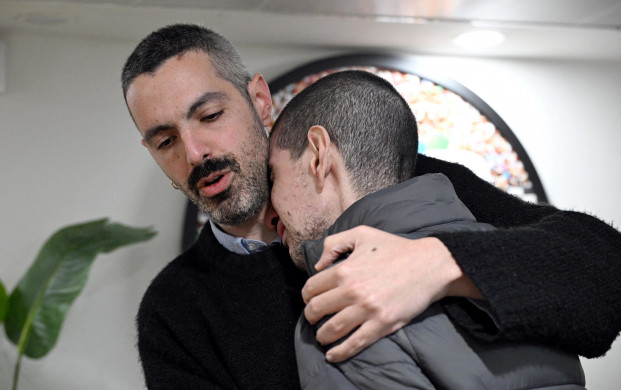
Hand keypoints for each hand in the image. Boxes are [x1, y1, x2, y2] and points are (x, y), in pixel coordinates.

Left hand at [301, 225, 481, 361]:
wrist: (429, 265)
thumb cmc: (395, 248)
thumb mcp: (362, 234)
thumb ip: (334, 243)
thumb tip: (318, 265)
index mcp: (344, 269)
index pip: (312, 288)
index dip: (307, 296)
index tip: (311, 300)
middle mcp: (352, 290)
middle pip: (317, 309)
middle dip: (310, 316)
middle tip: (314, 319)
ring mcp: (367, 309)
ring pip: (331, 329)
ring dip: (321, 336)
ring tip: (322, 337)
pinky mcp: (382, 324)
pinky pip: (355, 343)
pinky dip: (339, 352)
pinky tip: (332, 355)